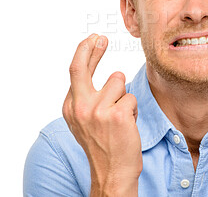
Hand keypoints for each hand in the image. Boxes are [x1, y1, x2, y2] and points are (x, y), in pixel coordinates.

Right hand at [62, 34, 141, 196]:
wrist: (112, 173)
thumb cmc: (104, 145)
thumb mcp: (85, 121)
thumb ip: (88, 97)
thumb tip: (101, 71)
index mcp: (71, 108)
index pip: (76, 72)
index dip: (85, 53)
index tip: (93, 40)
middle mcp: (80, 108)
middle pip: (81, 68)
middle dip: (90, 48)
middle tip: (100, 38)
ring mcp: (97, 111)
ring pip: (118, 81)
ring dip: (124, 95)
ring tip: (121, 115)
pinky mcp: (117, 115)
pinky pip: (131, 97)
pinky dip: (133, 108)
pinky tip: (128, 123)